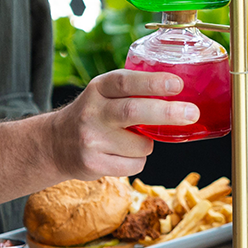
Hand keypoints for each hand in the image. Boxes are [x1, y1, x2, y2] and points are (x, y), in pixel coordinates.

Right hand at [47, 70, 197, 178]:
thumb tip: (181, 93)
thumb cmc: (94, 114)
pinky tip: (121, 154)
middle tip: (192, 113)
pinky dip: (138, 161)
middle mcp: (92, 112)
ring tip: (132, 139)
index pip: (126, 81)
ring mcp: (91, 139)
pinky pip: (134, 165)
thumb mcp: (105, 93)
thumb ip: (133, 90)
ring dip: (148, 144)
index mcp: (98, 88)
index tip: (177, 84)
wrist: (55, 143)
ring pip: (142, 145)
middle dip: (168, 113)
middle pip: (134, 111)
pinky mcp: (93, 163)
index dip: (153, 82)